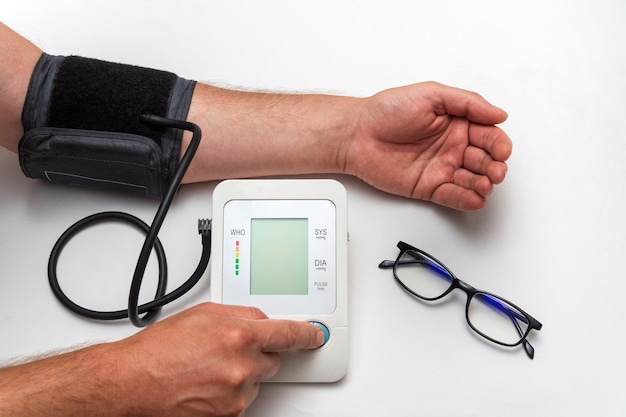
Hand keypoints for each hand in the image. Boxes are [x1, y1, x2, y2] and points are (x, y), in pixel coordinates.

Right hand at [115, 303, 323, 416]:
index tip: (316, 335)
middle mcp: (243, 367)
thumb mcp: (204, 314)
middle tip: (226, 349)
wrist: (134, 381)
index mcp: (239, 335)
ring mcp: (237, 394)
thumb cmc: (161, 348)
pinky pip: (243, 398)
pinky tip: (207, 382)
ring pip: (257, 380)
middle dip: (257, 353)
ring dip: (243, 373)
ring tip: (208, 367)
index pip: (288, 334)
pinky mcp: (230, 414)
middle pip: (272, 359)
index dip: (307, 334)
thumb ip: (242, 315)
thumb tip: (263, 321)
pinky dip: (232, 391)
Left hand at [344, 82, 512, 210]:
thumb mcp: (431, 94)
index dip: (499, 144)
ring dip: (483, 184)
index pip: (488, 135)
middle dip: (494, 167)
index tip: (502, 151)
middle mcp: (452, 146)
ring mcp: (441, 168)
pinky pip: (452, 196)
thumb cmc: (387, 110)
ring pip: (472, 180)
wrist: (357, 134)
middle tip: (495, 171)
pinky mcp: (428, 187)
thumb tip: (498, 113)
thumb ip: (467, 103)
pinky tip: (475, 198)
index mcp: (456, 123)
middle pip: (485, 160)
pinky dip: (466, 199)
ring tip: (485, 185)